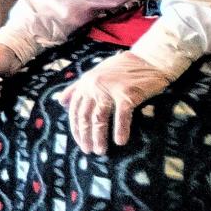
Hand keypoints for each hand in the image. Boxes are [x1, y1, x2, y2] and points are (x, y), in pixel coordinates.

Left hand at [57, 51, 173, 154]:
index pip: (75, 110)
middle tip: (89, 151)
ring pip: (99, 118)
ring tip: (100, 150)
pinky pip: (121, 115)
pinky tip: (120, 142)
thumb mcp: (95, 74)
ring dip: (98, 137)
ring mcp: (110, 89)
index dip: (76, 128)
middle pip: (85, 116)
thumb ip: (77, 87)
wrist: (149, 60)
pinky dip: (121, 130)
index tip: (80, 142)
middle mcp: (94, 86)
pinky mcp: (127, 93)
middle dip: (85, 136)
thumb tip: (60, 101)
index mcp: (86, 83)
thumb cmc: (122, 69)